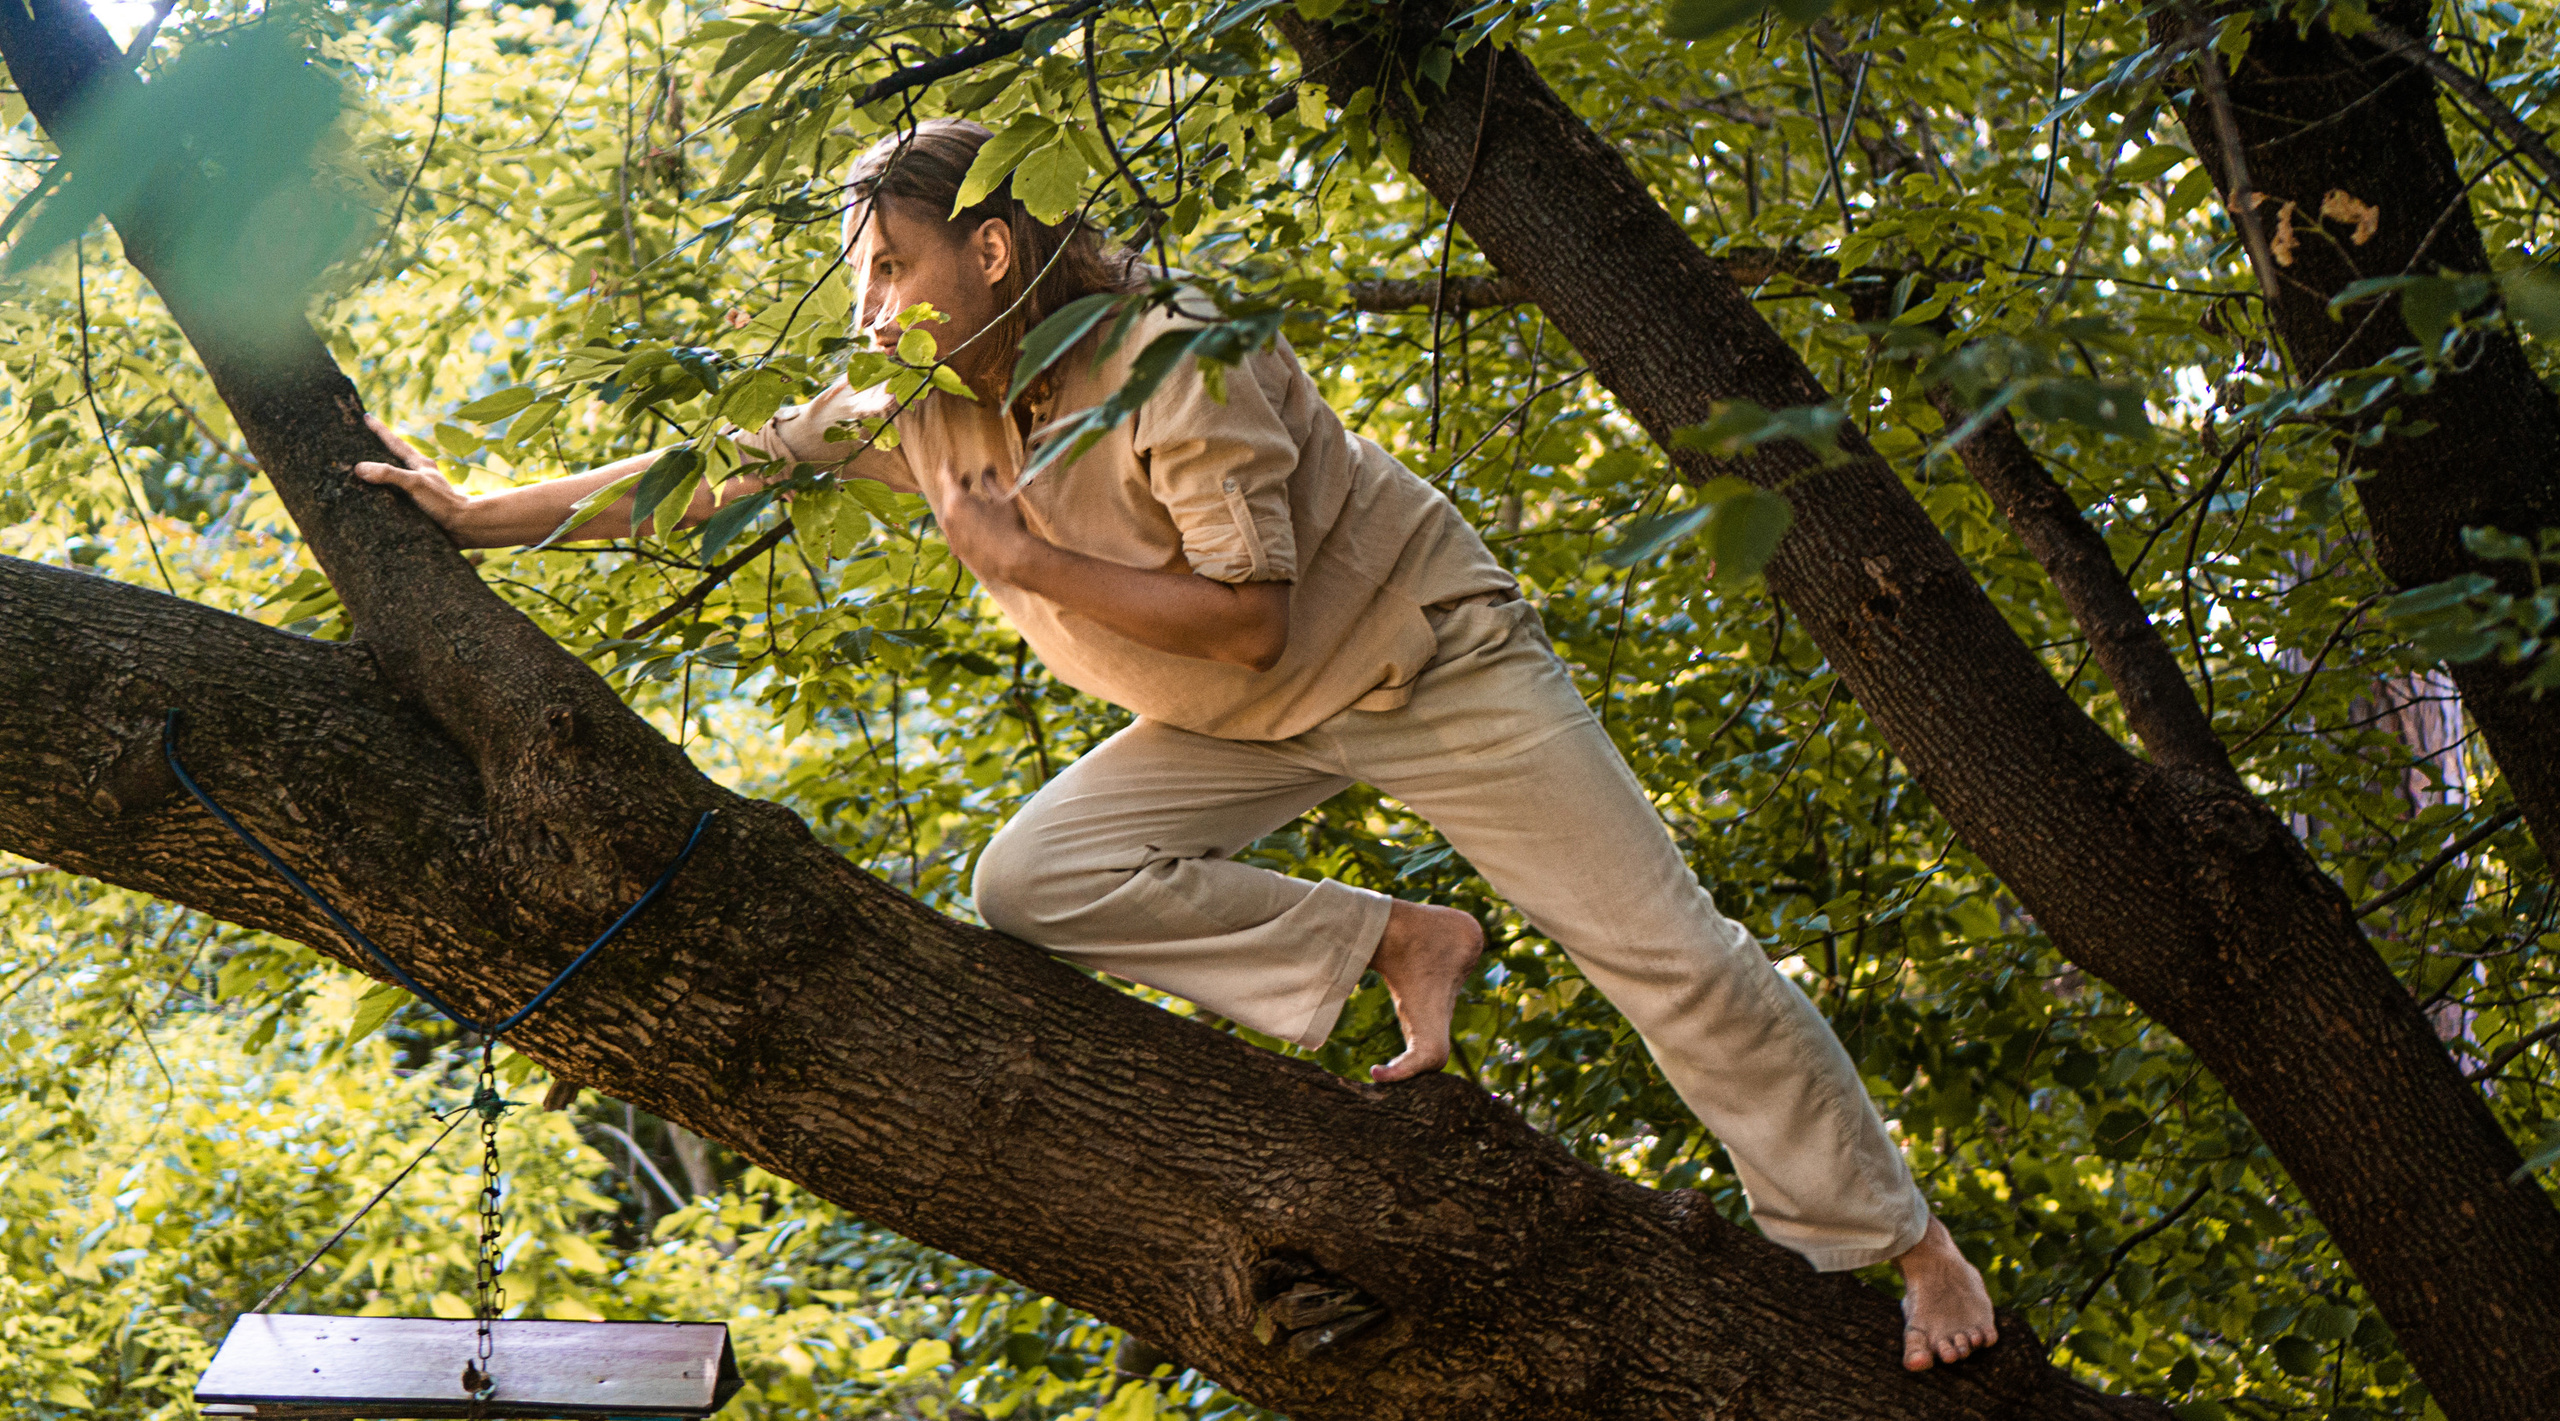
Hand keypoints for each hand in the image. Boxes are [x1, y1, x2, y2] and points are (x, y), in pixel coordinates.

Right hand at [351, 414, 476, 538]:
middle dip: (378, 448)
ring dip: (380, 473)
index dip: (380, 430)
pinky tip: (374, 500)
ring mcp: (420, 489)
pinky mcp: (419, 505)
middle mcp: (420, 474)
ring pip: (396, 476)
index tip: (366, 416)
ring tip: (361, 470)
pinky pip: (397, 496)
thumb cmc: (442, 502)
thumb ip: (389, 474)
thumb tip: (361, 468)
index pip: (395, 442)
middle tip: (360, 439)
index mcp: (420, 464)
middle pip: (395, 456)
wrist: (464, 526)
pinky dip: (384, 495)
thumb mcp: (415, 483)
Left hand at [933, 464, 1039, 583]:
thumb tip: (988, 468)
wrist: (1013, 561)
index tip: (948, 460)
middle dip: (956, 486)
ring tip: (973, 502)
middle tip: (967, 478)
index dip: (947, 466)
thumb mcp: (1004, 499)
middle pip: (947, 496)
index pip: (946, 476)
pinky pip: (954, 530)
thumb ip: (991, 482)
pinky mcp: (956, 549)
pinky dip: (960, 522)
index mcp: (957, 501)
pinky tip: (975, 523)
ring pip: (948, 514)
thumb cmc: (1011, 527)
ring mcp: (950, 535)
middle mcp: (948, 518)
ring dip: (958, 505)